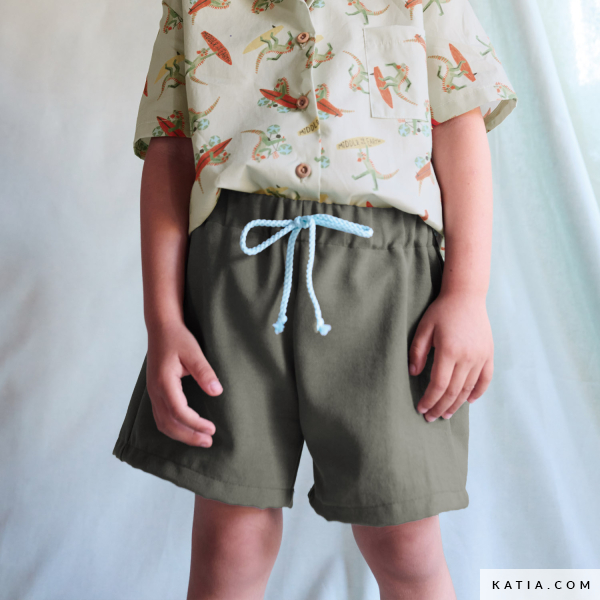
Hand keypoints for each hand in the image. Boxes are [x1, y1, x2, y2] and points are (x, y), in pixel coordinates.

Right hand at [146, 319, 222, 446]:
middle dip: (188, 436)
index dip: (195, 424)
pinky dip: (173, 428)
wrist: (161, 328)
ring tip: (200, 439)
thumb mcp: (194, 352)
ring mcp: (153, 392)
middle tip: (208, 442)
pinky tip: (187, 429)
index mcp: (164, 382)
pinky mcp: (155, 392)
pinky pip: (160, 417)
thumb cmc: (178, 338)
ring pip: (162, 423)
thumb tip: (217, 391)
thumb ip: (204, 372)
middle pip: (168, 423)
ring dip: (181, 435)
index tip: (212, 429)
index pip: (179, 411)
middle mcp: (155, 391)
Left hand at [408, 291, 493, 420]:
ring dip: (457, 404)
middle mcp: (467, 356)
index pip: (439, 385)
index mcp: (449, 350)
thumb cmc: (441, 311)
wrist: (467, 296)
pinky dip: (478, 392)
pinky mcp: (489, 354)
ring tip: (446, 414)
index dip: (430, 399)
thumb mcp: (424, 328)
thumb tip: (414, 373)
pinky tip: (468, 401)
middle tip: (431, 418)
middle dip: (441, 407)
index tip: (421, 409)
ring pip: (469, 388)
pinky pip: (485, 379)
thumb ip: (418, 351)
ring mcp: (481, 356)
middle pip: (454, 391)